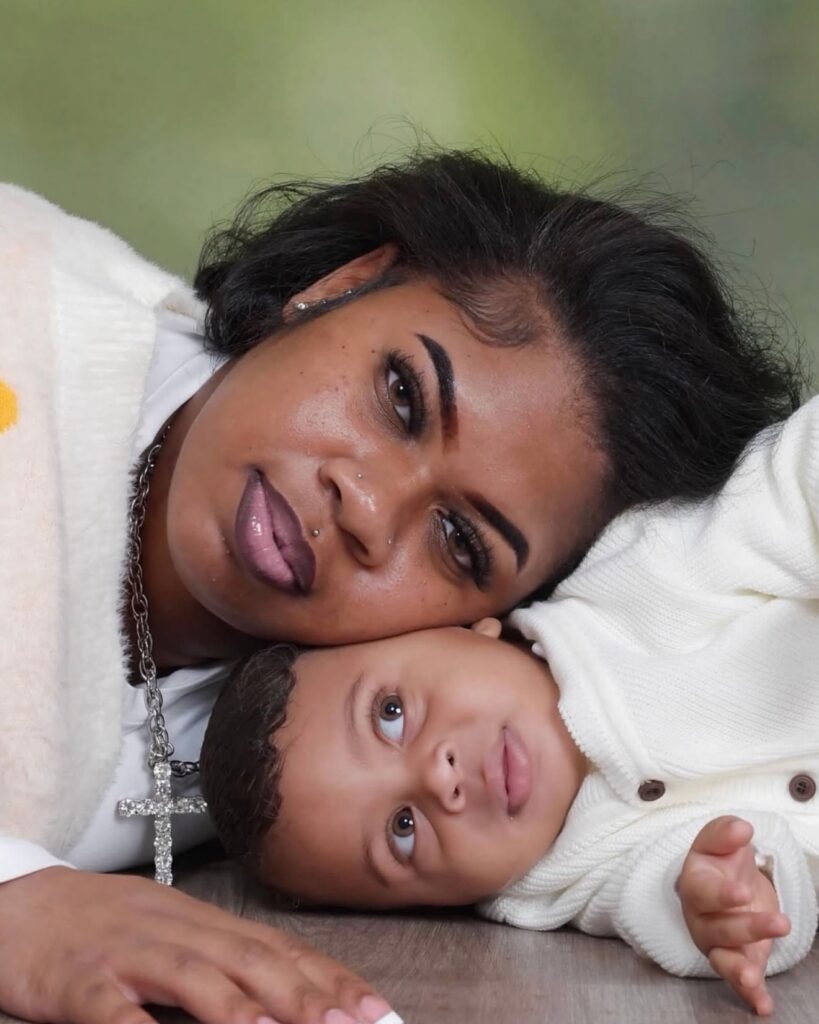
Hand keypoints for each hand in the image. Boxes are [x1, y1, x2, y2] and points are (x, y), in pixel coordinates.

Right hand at [0, 867, 396, 1023]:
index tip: (377, 1009)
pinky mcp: (77, 980)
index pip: (278, 947)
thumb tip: (284, 997)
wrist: (20, 905)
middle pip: (249, 958)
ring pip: (191, 975)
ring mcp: (126, 952)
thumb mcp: (169, 934)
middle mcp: (174, 930)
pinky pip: (111, 1009)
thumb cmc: (103, 927)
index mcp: (201, 921)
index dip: (330, 978)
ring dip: (241, 1008)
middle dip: (307, 994)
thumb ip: (220, 961)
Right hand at [678, 816, 789, 1015]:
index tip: (743, 893)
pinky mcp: (736, 961)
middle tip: (781, 921)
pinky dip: (750, 994)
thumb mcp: (719, 841)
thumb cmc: (719, 862)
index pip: (704, 892)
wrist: (724, 884)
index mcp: (695, 887)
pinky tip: (763, 1005)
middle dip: (749, 928)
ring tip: (751, 977)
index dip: (722, 895)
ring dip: (737, 970)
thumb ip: (726, 832)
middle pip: (720, 929)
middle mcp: (701, 919)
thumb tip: (742, 829)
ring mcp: (717, 944)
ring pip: (723, 959)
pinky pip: (739, 982)